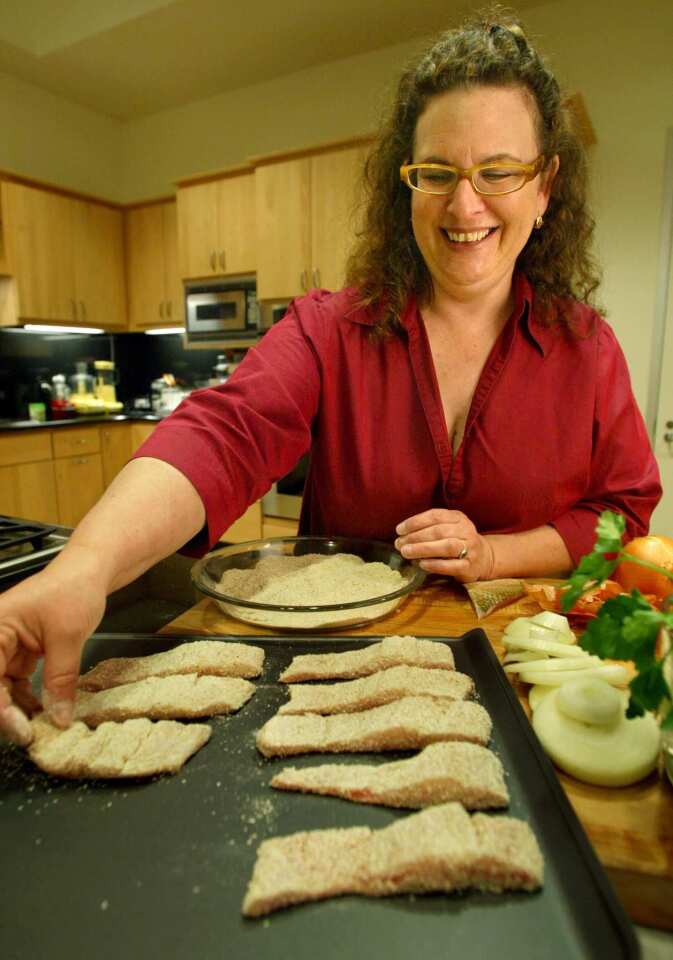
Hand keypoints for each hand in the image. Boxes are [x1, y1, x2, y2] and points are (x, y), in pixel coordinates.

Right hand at [0, 548, 106, 745]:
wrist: (91, 571)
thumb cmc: (74, 589)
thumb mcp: (68, 636)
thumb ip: (60, 679)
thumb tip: (58, 718)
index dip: (0, 708)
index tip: (20, 730)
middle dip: (6, 712)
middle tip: (29, 735)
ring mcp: (5, 646)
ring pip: (2, 687)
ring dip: (17, 709)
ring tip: (40, 727)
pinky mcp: (20, 652)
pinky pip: (16, 682)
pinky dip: (28, 698)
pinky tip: (44, 710)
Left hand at [395, 509, 494, 582]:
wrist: (483, 558)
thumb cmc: (457, 541)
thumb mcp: (447, 528)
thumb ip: (428, 528)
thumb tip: (402, 535)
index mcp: (458, 517)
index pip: (435, 516)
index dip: (415, 522)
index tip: (399, 530)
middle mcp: (466, 530)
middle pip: (438, 531)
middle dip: (415, 537)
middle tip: (399, 544)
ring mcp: (470, 548)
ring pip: (446, 546)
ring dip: (423, 549)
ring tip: (406, 552)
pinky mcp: (470, 566)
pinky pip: (451, 565)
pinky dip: (434, 564)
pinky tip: (421, 564)